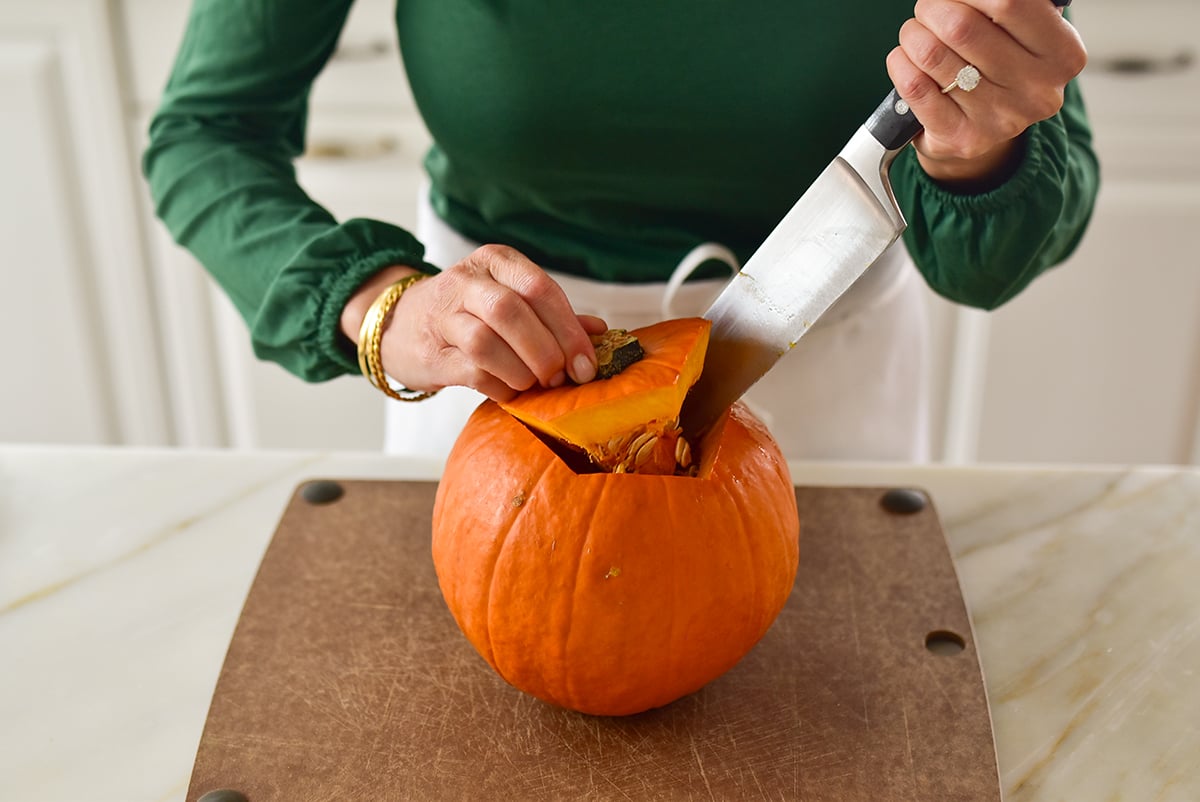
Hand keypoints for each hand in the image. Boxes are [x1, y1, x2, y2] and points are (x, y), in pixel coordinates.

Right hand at [343, 245, 605, 402]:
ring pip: (488, 342)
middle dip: (547, 350)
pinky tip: (510, 391)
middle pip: (514, 311)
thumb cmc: (467, 313)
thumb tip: (601, 332)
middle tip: (562, 376)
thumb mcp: (508, 299)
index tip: (587, 362)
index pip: (540, 288)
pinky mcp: (431, 353)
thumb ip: (552, 314)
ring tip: (534, 383)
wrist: (398, 323)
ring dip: (522, 370)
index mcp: (495, 262)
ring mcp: (444, 316)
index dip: (569, 328)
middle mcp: (467, 281)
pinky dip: (501, 386)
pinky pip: (472, 371)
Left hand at [886, 0, 1086, 187]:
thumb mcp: (1018, 33)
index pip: (1010, 3)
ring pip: (934, 55)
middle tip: (927, 8)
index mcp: (1062, 53)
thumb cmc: (999, 67)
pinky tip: (903, 58)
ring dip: (913, 35)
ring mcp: (998, 118)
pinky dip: (900, 64)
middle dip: (933, 8)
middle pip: (963, 27)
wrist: (983, 134)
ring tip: (914, 33)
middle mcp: (1035, 89)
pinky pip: (915, 87)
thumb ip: (1001, 8)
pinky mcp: (960, 137)